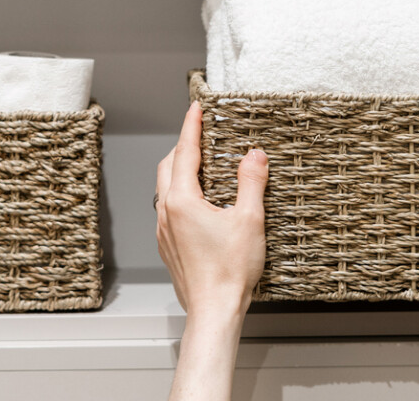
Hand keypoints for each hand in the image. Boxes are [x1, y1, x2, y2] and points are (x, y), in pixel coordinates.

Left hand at [156, 101, 268, 318]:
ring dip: (181, 170)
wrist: (213, 311)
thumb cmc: (229, 271)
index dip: (191, 126)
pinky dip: (181, 193)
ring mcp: (164, 231)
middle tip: (201, 134)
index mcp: (182, 200)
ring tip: (203, 165)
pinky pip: (169, 208)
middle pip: (168, 166)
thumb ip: (251, 182)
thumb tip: (254, 155)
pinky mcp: (168, 246)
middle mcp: (167, 212)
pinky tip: (201, 202)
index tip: (195, 108)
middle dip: (183, 146)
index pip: (185, 152)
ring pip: (165, 188)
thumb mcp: (249, 220)